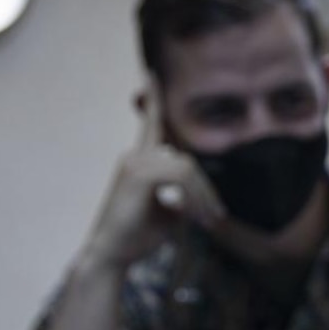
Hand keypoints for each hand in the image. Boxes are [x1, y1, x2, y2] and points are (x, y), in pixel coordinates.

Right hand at [83, 80, 224, 268]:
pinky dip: (195, 196)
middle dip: (205, 189)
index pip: (151, 124)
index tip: (152, 74)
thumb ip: (183, 196)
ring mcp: (134, 162)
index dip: (153, 99)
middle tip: (216, 216)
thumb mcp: (168, 213)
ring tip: (206, 221)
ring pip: (187, 167)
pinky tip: (195, 216)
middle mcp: (134, 156)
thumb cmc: (139, 237)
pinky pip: (181, 175)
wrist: (112, 255)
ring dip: (203, 196)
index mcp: (139, 161)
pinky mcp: (138, 174)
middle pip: (185, 158)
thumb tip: (205, 196)